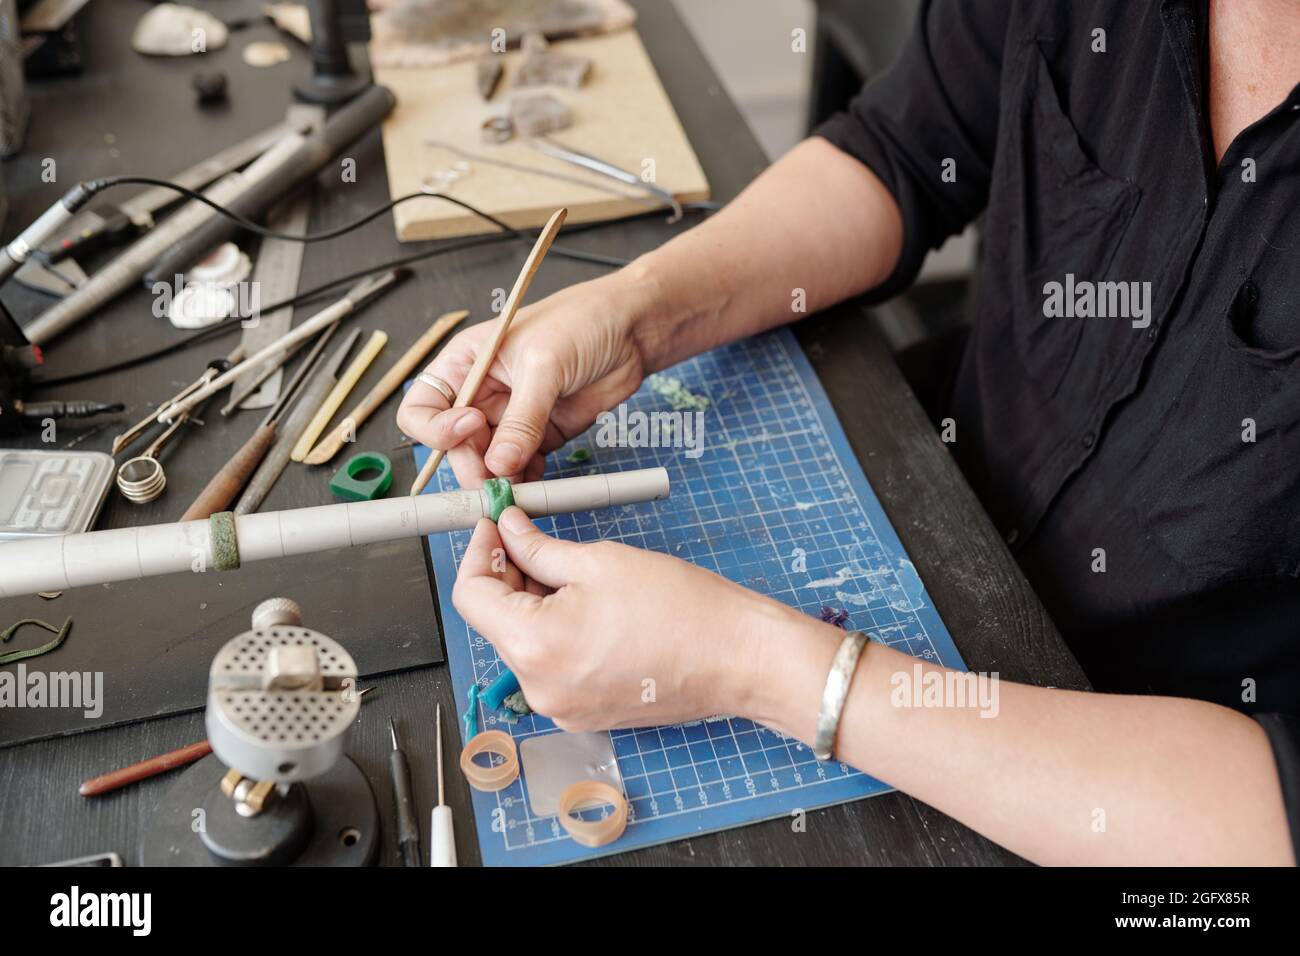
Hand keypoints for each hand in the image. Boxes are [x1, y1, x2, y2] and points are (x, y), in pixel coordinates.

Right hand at [396, 273, 650, 486]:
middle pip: (455, 445)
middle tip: (495, 482)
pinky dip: (526, 481)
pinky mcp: (540, 435)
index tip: (469, 429)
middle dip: (471, 465)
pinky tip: (536, 485)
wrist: (632, 328)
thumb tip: (499, 464)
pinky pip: (522, 467)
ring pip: (488, 461)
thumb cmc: (582, 321)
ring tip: (517, 490)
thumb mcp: (544, 364)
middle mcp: (482, 393)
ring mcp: (511, 417)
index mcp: (465, 363)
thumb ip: (522, 418)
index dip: (436, 427)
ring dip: (498, 480)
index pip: (423, 407)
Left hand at [452, 506, 811, 731]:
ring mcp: (562, 708)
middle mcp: (539, 688)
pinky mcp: (584, 714)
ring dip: (535, 604)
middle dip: (509, 576)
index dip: (479, 553)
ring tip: (575, 573)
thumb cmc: (682, 609)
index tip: (496, 527)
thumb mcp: (599, 561)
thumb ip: (539, 548)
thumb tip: (508, 531)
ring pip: (525, 644)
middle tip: (535, 537)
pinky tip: (592, 608)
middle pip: (496, 622)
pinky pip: (553, 667)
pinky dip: (559, 633)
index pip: (470, 596)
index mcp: (534, 647)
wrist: (738, 658)